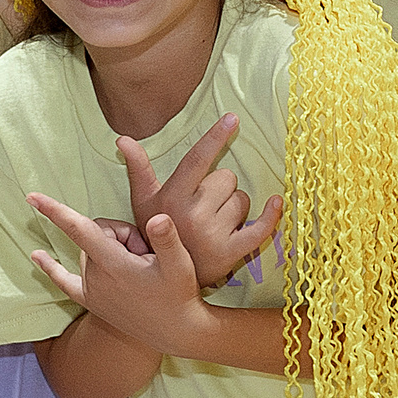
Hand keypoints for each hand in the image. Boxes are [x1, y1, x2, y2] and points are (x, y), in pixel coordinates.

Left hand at [28, 192, 209, 359]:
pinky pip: (64, 280)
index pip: (79, 229)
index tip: (32, 196)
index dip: (55, 210)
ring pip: (89, 250)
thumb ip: (167, 239)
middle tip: (147, 251)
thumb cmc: (179, 295)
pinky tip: (36, 256)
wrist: (177, 331)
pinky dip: (51, 268)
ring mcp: (91, 291)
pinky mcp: (92, 302)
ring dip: (109, 247)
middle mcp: (96, 277)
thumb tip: (157, 217)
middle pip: (95, 233)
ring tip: (140, 264)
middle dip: (119, 232)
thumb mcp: (181, 264)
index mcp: (113, 264)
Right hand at [118, 114, 283, 289]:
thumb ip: (138, 168)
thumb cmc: (156, 233)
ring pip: (242, 200)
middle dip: (220, 187)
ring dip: (234, 207)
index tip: (232, 118)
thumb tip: (122, 139)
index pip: (197, 160)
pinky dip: (271, 214)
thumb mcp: (143, 201)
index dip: (214, 137)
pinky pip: (260, 228)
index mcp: (173, 198)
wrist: (166, 278)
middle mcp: (193, 215)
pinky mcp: (232, 253)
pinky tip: (275, 202)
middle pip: (227, 178)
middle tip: (204, 205)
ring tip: (214, 223)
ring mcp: (214, 235)